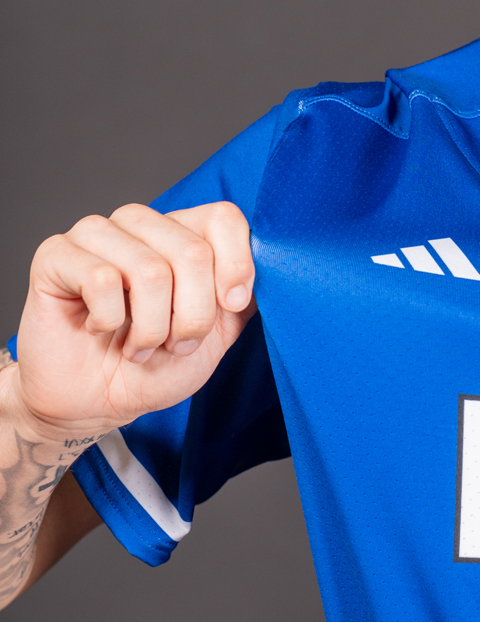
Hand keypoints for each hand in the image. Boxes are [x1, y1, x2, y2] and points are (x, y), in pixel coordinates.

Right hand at [9, 202, 255, 441]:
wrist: (94, 403)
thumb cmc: (154, 367)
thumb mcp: (217, 334)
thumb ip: (245, 297)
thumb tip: (282, 267)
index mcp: (181, 233)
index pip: (223, 217)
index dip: (236, 266)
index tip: (231, 307)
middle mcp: (140, 224)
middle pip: (192, 252)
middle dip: (192, 317)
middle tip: (174, 343)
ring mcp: (96, 234)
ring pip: (150, 270)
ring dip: (152, 328)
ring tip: (139, 345)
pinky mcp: (56, 254)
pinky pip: (101, 280)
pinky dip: (109, 322)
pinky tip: (99, 330)